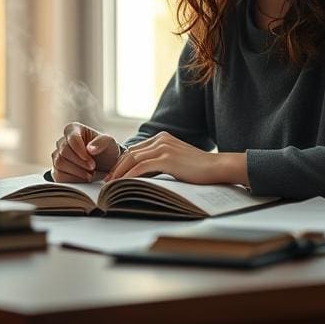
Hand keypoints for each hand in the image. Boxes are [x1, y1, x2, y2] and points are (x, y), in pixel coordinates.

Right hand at [51, 122, 120, 182]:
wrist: (106, 166)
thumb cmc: (106, 150)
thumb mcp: (109, 142)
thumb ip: (102, 142)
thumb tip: (90, 149)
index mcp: (74, 129)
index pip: (72, 138)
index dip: (80, 150)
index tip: (91, 161)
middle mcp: (62, 141)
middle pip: (64, 151)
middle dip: (80, 162)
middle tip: (93, 168)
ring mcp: (58, 156)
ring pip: (59, 163)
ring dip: (76, 171)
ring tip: (90, 174)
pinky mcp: (57, 170)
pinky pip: (58, 176)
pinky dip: (72, 179)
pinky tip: (83, 179)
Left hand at [104, 131, 248, 185]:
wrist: (216, 168)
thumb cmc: (198, 169)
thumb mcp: (176, 161)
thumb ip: (160, 162)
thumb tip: (141, 175)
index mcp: (162, 137)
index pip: (135, 150)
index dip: (121, 163)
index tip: (113, 176)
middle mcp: (161, 139)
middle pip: (130, 153)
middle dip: (116, 168)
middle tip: (107, 182)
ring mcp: (164, 147)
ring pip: (133, 159)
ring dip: (119, 173)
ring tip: (111, 186)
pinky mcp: (167, 158)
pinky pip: (141, 168)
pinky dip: (129, 176)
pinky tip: (123, 184)